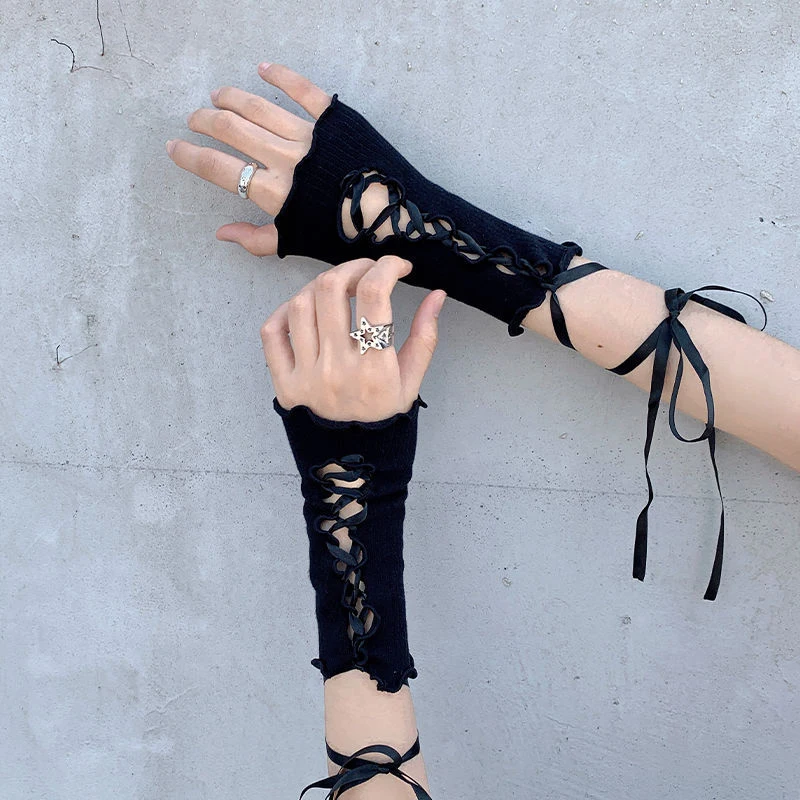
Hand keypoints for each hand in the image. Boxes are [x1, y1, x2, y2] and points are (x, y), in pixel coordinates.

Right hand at [166, 63, 331, 254]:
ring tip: (218, 95)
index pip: (219, 170)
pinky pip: (302, 91)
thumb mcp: (299, 245)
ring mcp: (310, 136)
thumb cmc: (348, 238)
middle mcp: (286, 160)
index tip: (175, 147)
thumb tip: (221, 233)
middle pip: (232, 131)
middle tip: (195, 119)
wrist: (397, 221)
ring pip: (258, 108)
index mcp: (274, 193)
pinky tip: (263, 69)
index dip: (191, 157)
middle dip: (206, 122)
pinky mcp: (336, 120)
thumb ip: (257, 239)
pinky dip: (280, 76)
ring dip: (233, 98)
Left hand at [261, 256, 445, 421]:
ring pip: (301, 304)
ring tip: (337, 290)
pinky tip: (305, 310)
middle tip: (366, 272)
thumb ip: (425, 336)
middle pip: (332, 289)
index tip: (397, 266)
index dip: (386, 267)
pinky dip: (284, 311)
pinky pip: (272, 333)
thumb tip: (437, 294)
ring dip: (320, 285)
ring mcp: (306, 376)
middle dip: (352, 267)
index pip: (375, 296)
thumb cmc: (383, 418)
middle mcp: (337, 369)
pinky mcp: (284, 383)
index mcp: (375, 369)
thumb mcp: (412, 382)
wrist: (351, 461)